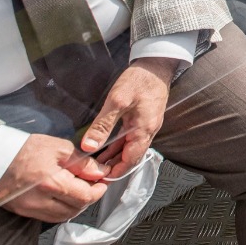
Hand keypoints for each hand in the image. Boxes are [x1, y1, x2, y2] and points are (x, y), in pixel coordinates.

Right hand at [0, 134, 108, 222]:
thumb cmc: (20, 149)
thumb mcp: (56, 147)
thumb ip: (81, 161)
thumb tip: (99, 172)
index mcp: (51, 183)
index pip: (85, 196)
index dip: (98, 190)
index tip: (102, 181)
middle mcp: (40, 201)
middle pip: (75, 209)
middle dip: (88, 198)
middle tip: (92, 184)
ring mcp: (29, 209)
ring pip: (63, 216)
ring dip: (75, 206)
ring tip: (77, 189)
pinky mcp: (22, 212)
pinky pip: (48, 217)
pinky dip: (60, 210)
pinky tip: (61, 196)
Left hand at [79, 57, 179, 177]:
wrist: (156, 64)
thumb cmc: (139, 80)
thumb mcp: (117, 101)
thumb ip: (103, 125)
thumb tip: (88, 146)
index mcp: (144, 130)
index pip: (130, 161)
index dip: (115, 172)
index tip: (99, 180)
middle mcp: (149, 131)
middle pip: (131, 157)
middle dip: (114, 167)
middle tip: (94, 174)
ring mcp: (148, 125)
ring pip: (131, 148)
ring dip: (116, 156)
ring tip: (97, 163)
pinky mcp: (145, 119)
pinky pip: (132, 138)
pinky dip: (120, 145)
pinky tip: (107, 146)